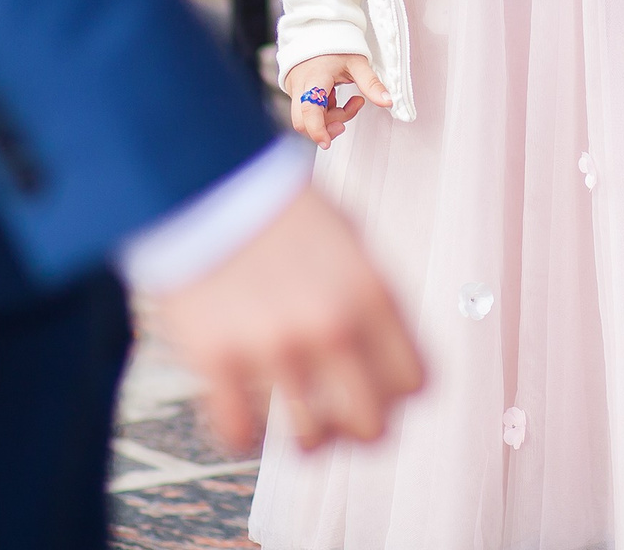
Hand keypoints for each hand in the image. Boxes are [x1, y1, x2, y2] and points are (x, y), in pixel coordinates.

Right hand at [145, 184, 424, 454]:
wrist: (206, 178)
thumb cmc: (280, 208)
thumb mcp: (350, 238)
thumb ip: (376, 297)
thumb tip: (394, 354)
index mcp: (372, 292)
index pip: (417, 382)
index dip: (403, 397)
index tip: (385, 395)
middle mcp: (330, 325)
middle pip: (372, 425)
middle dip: (362, 433)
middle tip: (345, 424)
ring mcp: (272, 346)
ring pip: (310, 441)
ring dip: (309, 444)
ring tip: (300, 434)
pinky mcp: (214, 359)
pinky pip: (239, 434)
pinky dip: (244, 436)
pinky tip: (246, 418)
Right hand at [284, 53, 391, 148]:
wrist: (317, 30)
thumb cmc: (337, 45)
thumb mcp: (358, 62)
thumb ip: (371, 83)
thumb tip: (388, 102)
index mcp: (315, 76)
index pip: (310, 109)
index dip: (317, 129)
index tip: (327, 142)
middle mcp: (299, 85)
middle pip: (302, 121)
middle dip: (326, 127)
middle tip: (345, 121)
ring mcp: (294, 89)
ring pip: (305, 118)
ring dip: (328, 118)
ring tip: (346, 101)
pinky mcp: (294, 92)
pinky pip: (306, 111)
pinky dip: (322, 111)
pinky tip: (333, 97)